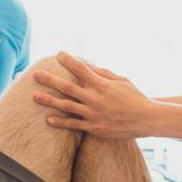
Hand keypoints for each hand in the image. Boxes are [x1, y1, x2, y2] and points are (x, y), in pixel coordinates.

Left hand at [32, 53, 161, 139]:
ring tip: (34, 96)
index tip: (58, 54)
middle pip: (67, 87)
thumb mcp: (122, 80)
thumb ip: (103, 73)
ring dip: (49, 101)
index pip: (80, 69)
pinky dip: (60, 122)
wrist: (147, 119)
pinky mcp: (94, 127)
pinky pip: (73, 125)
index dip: (68, 60)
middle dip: (50, 80)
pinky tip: (48, 119)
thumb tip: (87, 65)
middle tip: (35, 74)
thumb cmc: (134, 97)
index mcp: (101, 84)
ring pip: (66, 106)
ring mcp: (93, 114)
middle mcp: (95, 98)